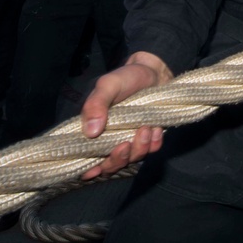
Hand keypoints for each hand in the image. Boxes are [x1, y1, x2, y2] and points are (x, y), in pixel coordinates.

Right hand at [80, 52, 173, 179]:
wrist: (153, 72)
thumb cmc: (126, 77)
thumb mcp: (108, 85)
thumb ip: (96, 104)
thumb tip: (90, 132)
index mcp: (94, 130)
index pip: (86, 159)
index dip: (89, 170)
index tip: (96, 167)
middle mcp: (110, 140)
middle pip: (110, 166)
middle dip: (117, 160)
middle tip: (125, 144)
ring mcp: (130, 141)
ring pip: (132, 160)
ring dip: (139, 149)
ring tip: (145, 128)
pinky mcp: (149, 139)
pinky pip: (151, 151)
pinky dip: (154, 144)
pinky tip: (156, 129)